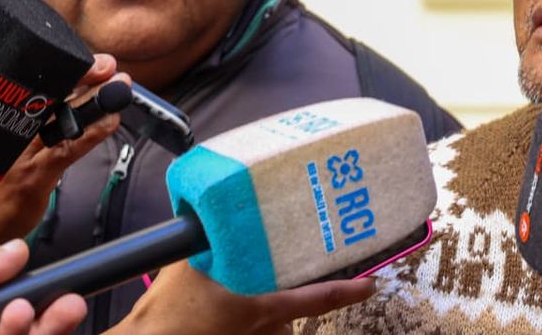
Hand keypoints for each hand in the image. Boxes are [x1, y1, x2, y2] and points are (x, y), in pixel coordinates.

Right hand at [0, 54, 128, 249]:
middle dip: (81, 76)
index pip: (34, 83)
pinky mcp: (31, 179)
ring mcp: (18, 154)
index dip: (63, 65)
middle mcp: (6, 130)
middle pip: (46, 94)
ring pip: (60, 119)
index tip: (90, 58)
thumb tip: (73, 92)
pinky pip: (65, 151)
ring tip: (117, 87)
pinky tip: (109, 122)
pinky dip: (91, 134)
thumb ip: (30, 118)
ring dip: (93, 102)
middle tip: (106, 64)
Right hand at [107, 259, 376, 334]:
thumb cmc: (170, 310)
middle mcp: (267, 331)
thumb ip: (214, 239)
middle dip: (280, 290)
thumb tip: (221, 217)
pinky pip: (256, 331)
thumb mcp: (193, 262)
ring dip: (260, 306)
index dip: (350, 290)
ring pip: (273, 322)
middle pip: (291, 307)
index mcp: (265, 308)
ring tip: (225, 296)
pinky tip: (220, 308)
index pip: (321, 298)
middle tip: (259, 275)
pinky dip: (246, 319)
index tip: (371, 284)